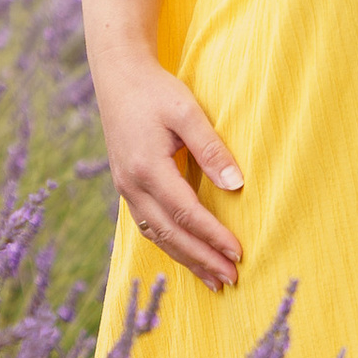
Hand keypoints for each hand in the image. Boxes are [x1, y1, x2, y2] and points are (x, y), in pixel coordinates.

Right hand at [99, 54, 244, 290]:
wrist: (118, 77)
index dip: (213, 236)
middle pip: (171, 234)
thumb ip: (210, 148)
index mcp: (147, 169)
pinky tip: (187, 255)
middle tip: (231, 280)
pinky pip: (148, 226)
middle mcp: (132, 186)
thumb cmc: (156, 91)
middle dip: (202, 259)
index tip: (238, 253)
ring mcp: (125, 189)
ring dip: (186, 259)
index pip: (186, 213)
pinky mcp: (126, 187)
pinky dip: (170, 245)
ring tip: (214, 280)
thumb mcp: (187, 112)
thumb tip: (236, 184)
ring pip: (157, 235)